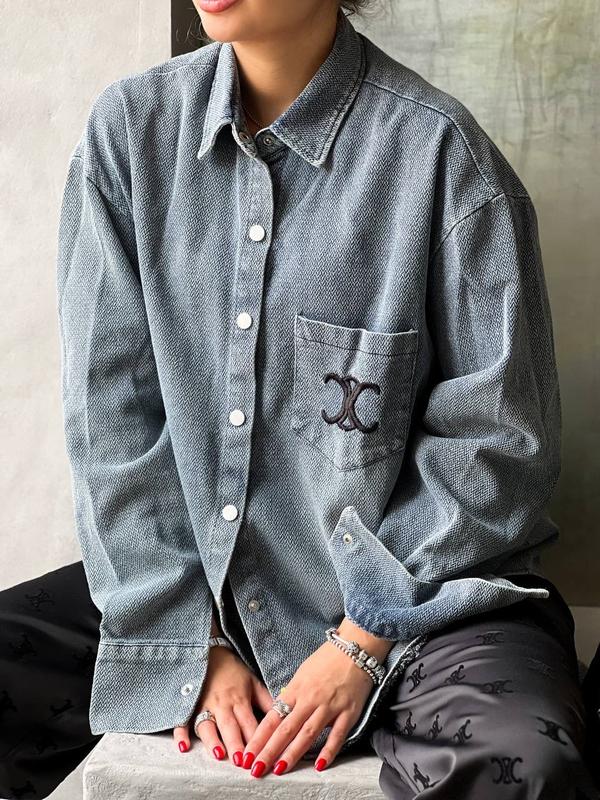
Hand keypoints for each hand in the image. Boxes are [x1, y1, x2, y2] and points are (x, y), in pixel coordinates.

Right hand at [172, 644, 272, 764]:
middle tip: (242, 762)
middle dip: (236, 744)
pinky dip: (181, 734)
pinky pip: (181, 721)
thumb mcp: (253, 682)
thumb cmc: (233, 672)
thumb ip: (267, 702)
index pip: (249, 722)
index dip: (256, 739)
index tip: (263, 756)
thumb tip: (284, 718)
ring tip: (219, 755)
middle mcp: (221, 704)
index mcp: (239, 699)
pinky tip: (183, 747)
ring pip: (207, 725)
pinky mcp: (187, 706)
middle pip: (229, 726)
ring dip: (212, 740)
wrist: (209, 653)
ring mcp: (202, 705)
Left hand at [240, 622, 390, 777]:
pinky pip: (337, 735)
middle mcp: (310, 699)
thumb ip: (292, 695)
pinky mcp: (348, 712)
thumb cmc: (326, 660)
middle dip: (269, 751)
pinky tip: (319, 765)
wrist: (354, 648)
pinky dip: (329, 751)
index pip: (273, 718)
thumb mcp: (302, 673)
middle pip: (286, 729)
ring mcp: (329, 706)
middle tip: (256, 769)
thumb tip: (279, 713)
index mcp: (296, 689)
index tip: (248, 754)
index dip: (259, 738)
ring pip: (307, 734)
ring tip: (279, 770)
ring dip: (292, 754)